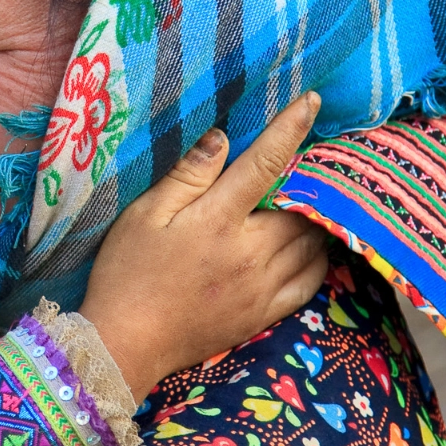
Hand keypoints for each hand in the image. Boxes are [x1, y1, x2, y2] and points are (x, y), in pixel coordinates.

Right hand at [79, 92, 329, 400]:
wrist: (127, 343)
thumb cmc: (127, 273)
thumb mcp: (144, 215)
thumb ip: (187, 176)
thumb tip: (222, 137)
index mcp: (219, 220)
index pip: (266, 162)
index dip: (291, 127)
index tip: (312, 101)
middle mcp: (251, 252)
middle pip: (301, 204)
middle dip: (309, 176)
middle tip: (312, 157)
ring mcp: (263, 286)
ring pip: (313, 241)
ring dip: (316, 215)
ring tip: (313, 196)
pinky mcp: (265, 313)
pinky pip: (312, 280)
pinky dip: (319, 257)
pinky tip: (309, 245)